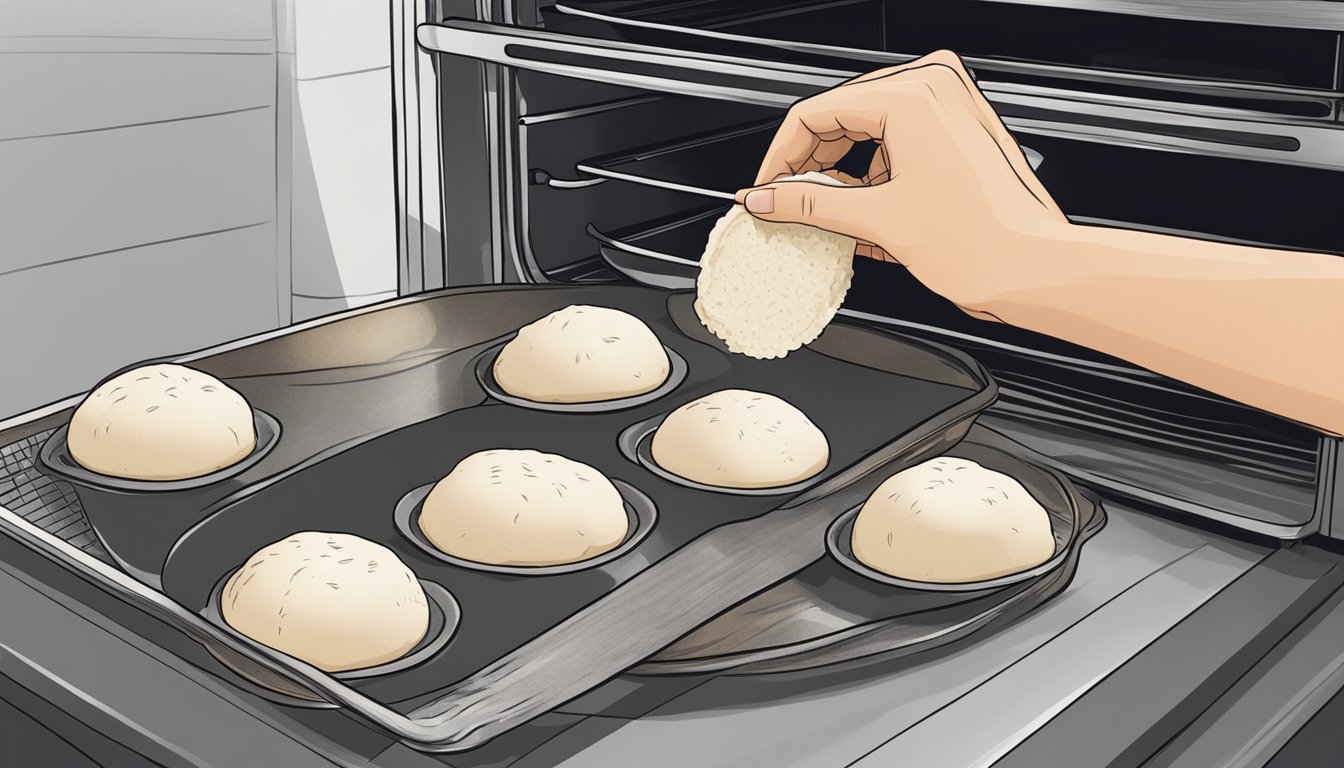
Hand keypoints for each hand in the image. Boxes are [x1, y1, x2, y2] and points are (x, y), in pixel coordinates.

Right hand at [735, 50, 1066, 317]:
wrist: (1034, 269)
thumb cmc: (982, 242)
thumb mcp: (877, 219)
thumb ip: (809, 202)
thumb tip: (766, 197)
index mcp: (911, 95)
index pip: (816, 112)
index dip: (781, 156)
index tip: (766, 188)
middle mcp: (933, 88)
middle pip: (841, 117)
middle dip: (811, 164)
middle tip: (787, 203)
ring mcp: (949, 106)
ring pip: (867, 130)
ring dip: (843, 173)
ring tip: (833, 216)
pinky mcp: (958, 129)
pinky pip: (896, 140)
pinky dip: (873, 175)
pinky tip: (865, 213)